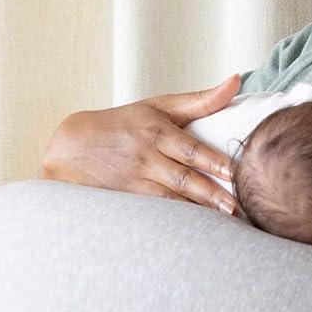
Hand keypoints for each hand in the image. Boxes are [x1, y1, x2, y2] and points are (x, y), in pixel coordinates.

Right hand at [39, 74, 243, 216]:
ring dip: (198, 211)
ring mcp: (136, 180)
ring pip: (171, 198)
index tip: (237, 172)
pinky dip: (178, 219)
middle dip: (211, 193)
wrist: (73, 146)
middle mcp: (146, 156)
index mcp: (156, 131)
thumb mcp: (159, 105)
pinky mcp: (129, 199)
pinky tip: (198, 229)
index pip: (191, 149)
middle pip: (183, 178)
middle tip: (236, 206)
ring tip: (224, 221)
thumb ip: (201, 100)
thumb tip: (236, 81)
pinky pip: (157, 211)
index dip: (214, 162)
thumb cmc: (124, 122)